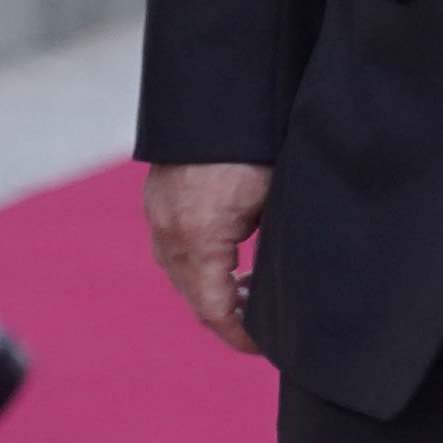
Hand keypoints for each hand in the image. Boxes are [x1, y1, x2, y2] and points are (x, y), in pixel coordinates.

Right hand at [143, 161, 274, 357]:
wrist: (212, 97)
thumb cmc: (251, 145)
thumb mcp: (273, 201)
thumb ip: (271, 251)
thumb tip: (285, 289)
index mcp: (199, 238)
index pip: (215, 311)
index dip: (241, 336)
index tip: (266, 345)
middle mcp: (169, 234)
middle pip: (196, 299)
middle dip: (229, 317)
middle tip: (263, 325)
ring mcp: (158, 217)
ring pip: (183, 276)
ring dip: (213, 290)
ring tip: (248, 292)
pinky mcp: (157, 201)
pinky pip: (175, 250)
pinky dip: (200, 266)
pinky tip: (228, 259)